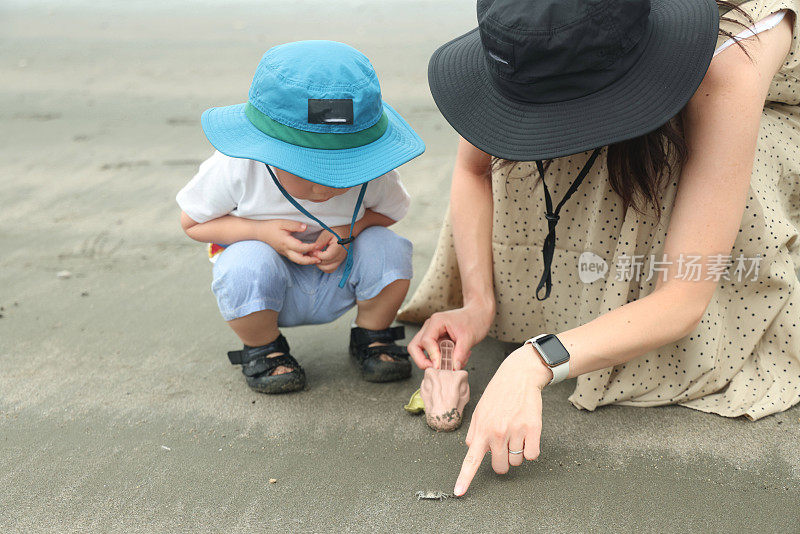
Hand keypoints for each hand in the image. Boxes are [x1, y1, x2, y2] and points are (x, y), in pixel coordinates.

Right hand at [258, 220, 319, 265]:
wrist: (260, 232)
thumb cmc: (272, 226)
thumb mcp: (283, 223)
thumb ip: (295, 225)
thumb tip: (305, 227)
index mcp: (286, 242)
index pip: (300, 248)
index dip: (310, 247)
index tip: (318, 245)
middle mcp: (286, 250)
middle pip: (299, 260)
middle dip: (310, 261)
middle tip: (320, 259)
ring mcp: (285, 253)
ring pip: (297, 261)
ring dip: (307, 261)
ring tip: (317, 260)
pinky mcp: (284, 253)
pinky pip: (295, 259)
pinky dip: (303, 259)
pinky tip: (309, 256)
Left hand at [310, 224, 351, 273]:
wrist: (347, 231)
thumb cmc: (336, 230)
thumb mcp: (327, 232)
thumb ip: (320, 242)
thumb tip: (313, 250)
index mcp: (338, 248)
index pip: (326, 257)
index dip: (317, 255)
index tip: (313, 250)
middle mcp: (340, 256)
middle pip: (325, 265)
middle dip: (316, 260)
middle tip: (312, 253)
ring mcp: (340, 260)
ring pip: (327, 269)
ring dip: (320, 265)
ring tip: (316, 256)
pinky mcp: (339, 262)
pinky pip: (331, 269)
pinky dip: (324, 267)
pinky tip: (321, 259)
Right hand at [407, 300, 494, 369]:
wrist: (478, 314)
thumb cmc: (474, 320)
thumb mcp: (469, 338)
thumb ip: (460, 354)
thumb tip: (453, 368)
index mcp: (436, 322)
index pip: (426, 341)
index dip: (432, 356)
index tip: (440, 366)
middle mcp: (430, 326)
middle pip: (414, 347)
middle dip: (422, 361)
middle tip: (435, 368)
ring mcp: (431, 333)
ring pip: (420, 350)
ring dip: (431, 361)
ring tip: (448, 362)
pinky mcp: (436, 339)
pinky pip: (431, 352)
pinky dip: (439, 359)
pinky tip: (453, 358)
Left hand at [454, 344, 551, 496]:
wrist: (518, 376)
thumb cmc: (498, 393)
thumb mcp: (479, 410)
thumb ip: (474, 432)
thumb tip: (471, 448)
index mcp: (481, 430)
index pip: (471, 459)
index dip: (464, 478)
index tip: (458, 492)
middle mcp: (497, 433)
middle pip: (501, 468)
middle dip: (503, 460)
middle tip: (504, 443)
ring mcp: (515, 431)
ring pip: (517, 461)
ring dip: (517, 452)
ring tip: (515, 432)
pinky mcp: (533, 429)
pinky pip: (532, 455)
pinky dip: (531, 449)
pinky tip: (527, 434)